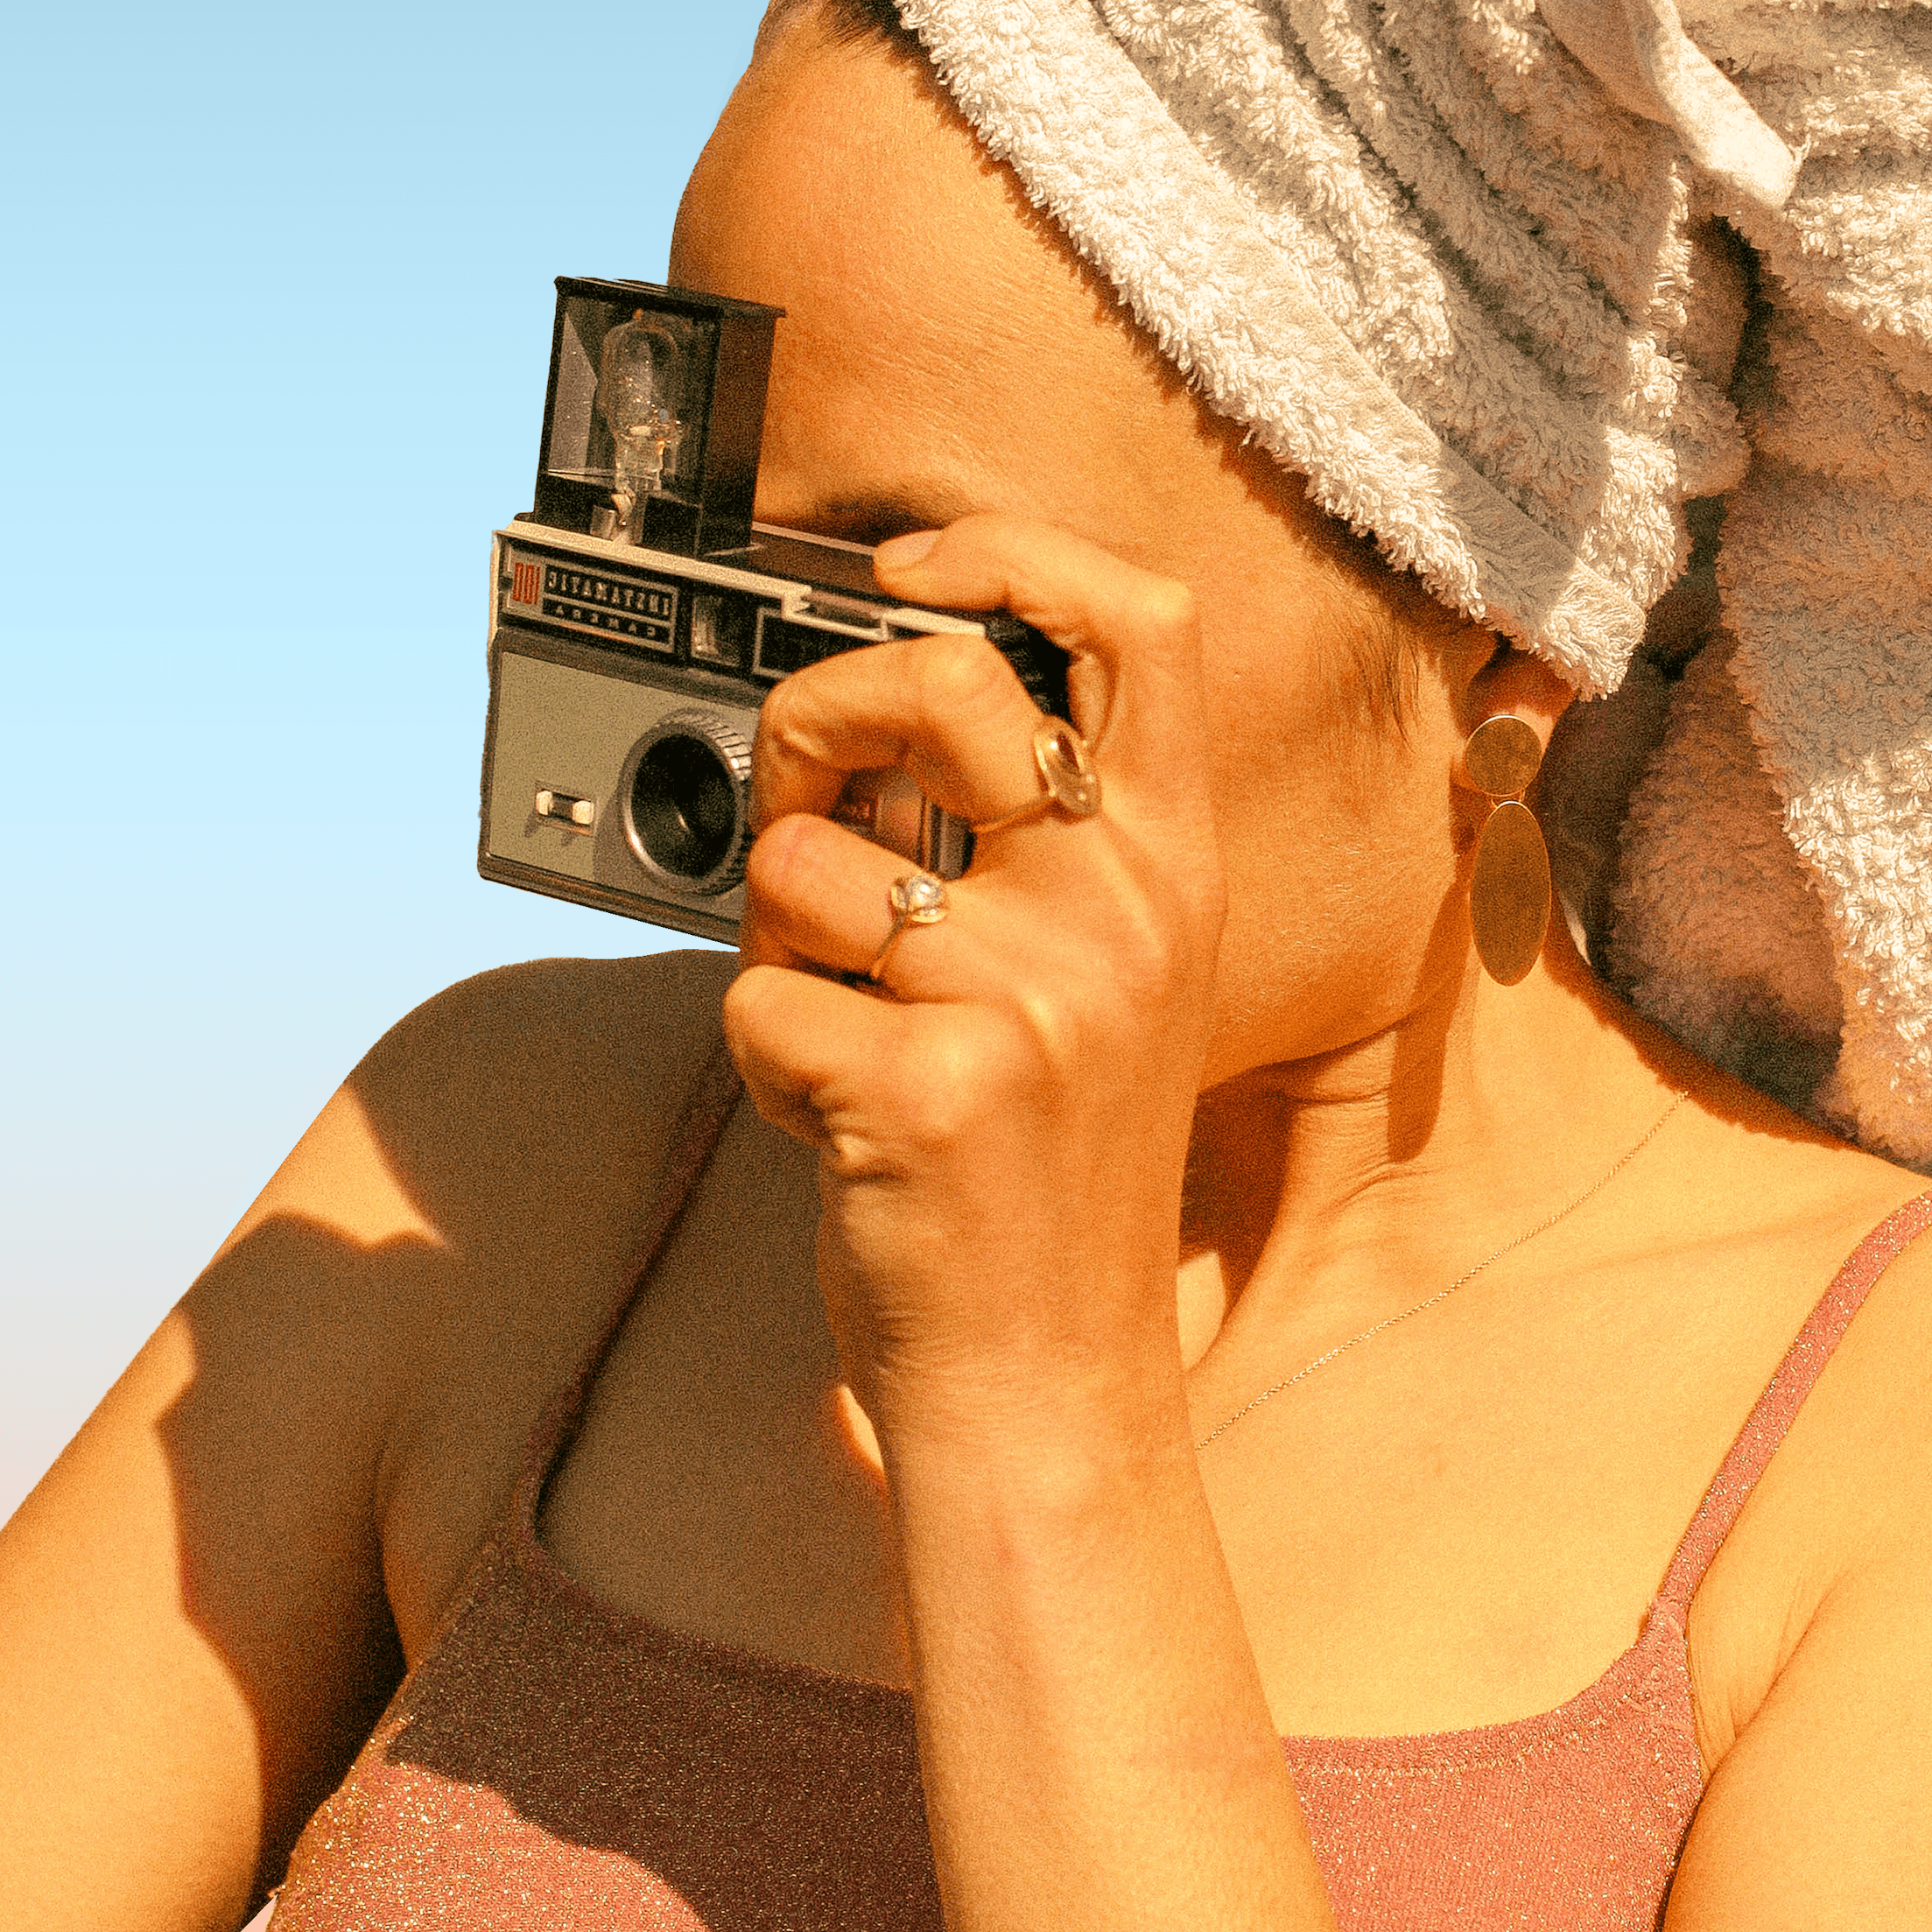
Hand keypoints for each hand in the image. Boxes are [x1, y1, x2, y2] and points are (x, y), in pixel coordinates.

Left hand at [723, 517, 1226, 1468]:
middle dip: (818, 713)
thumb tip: (886, 688)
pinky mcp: (928, 1090)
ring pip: (809, 861)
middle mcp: (1121, 914)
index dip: (1016, 550)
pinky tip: (829, 1116)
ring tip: (840, 1022)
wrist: (1048, 1380)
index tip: (912, 567)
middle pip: (945, 681)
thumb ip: (1044, 836)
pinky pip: (759, 998)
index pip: (1144, 622)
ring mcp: (1033, 1000)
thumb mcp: (1109, 975)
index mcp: (1172, 866)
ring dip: (778, 939)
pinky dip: (760, 1056)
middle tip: (799, 787)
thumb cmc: (1050, 1172)